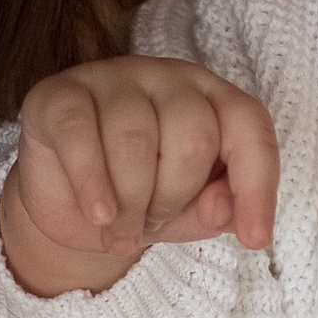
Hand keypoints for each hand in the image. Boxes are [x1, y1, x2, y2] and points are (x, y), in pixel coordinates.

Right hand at [0, 56, 277, 299]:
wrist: (69, 207)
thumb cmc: (142, 199)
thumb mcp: (189, 216)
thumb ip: (217, 211)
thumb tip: (222, 206)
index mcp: (212, 98)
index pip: (249, 127)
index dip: (258, 185)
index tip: (255, 239)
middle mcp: (168, 77)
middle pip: (191, 135)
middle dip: (174, 199)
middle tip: (150, 223)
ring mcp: (112, 77)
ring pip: (135, 139)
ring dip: (130, 202)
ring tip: (119, 226)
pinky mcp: (59, 94)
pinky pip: (79, 133)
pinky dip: (91, 183)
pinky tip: (98, 213)